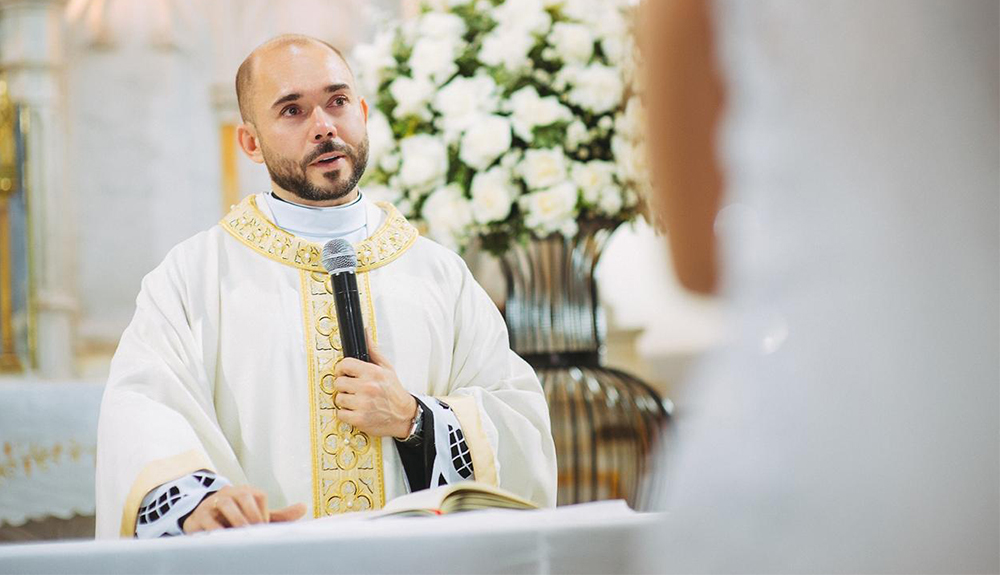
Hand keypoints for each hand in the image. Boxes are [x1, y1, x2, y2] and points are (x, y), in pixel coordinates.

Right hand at [182, 484, 305, 533]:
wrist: (202, 517)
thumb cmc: (235, 517)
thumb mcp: (257, 515)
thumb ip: (279, 515)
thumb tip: (303, 507)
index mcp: (246, 492)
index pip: (259, 496)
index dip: (263, 512)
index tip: (264, 528)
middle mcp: (230, 494)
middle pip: (243, 496)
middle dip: (251, 514)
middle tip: (256, 531)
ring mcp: (213, 503)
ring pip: (225, 504)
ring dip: (236, 519)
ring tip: (242, 534)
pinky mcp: (199, 516)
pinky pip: (207, 520)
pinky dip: (215, 529)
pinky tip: (223, 538)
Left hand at [333, 335, 417, 438]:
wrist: (404, 415)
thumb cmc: (394, 392)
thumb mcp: (387, 368)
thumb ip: (373, 351)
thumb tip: (366, 333)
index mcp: (372, 373)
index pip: (345, 364)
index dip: (341, 369)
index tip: (344, 373)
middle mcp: (367, 387)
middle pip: (339, 382)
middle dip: (344, 385)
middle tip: (353, 388)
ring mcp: (362, 404)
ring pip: (338, 398)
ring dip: (345, 400)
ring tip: (356, 400)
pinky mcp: (359, 419)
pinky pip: (340, 413)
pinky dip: (346, 414)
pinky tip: (356, 411)